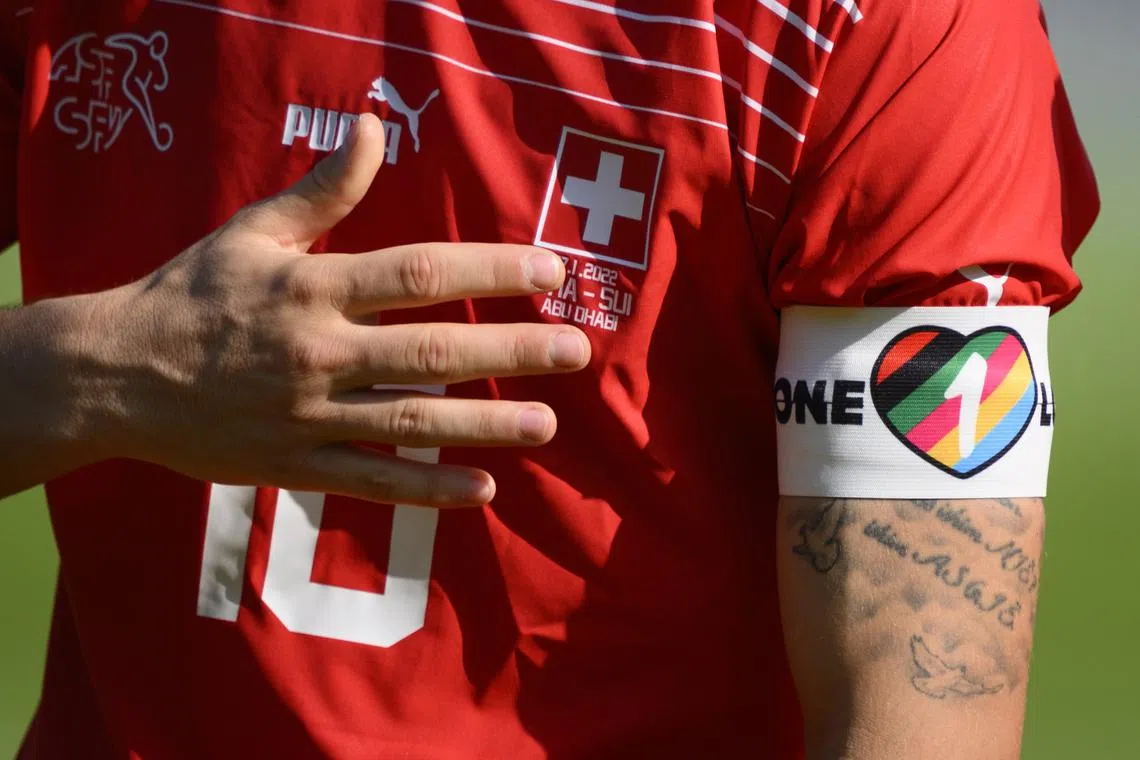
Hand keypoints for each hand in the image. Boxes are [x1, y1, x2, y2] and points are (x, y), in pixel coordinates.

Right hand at [87, 114, 588, 506]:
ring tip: (546, 423)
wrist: (113, 376)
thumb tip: (373, 125)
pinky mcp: (295, 465)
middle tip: (575, 352)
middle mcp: (316, 352)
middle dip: (510, 350)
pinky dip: (426, 490)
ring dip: (484, 424)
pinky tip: (482, 492)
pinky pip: (370, 482)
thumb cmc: (191, 295)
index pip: (418, 273)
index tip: (550, 272)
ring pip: (410, 422)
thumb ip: (322, 190)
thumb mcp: (252, 233)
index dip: (489, 269)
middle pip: (431, 350)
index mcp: (312, 289)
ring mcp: (306, 416)